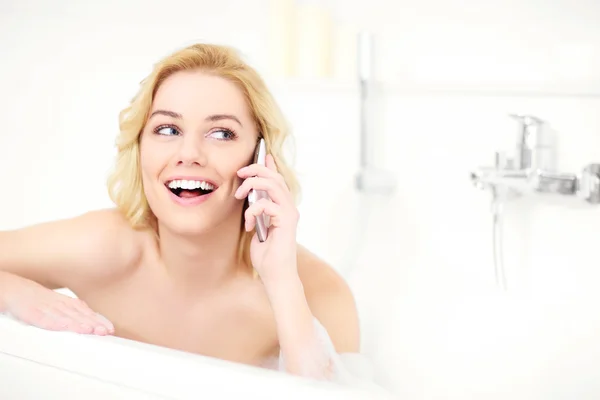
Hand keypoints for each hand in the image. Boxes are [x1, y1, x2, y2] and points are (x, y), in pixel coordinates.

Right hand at [1, 274, 113, 334]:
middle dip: (93, 323)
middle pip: (78, 314)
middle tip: (106, 331)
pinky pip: (44, 319)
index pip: (84, 311)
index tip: (110, 328)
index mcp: (63, 302)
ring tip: (92, 330)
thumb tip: (88, 317)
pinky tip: (65, 327)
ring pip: (65, 316)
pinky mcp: (31, 313)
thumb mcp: (54, 303)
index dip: (97, 319)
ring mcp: (45, 308)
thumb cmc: (33, 298)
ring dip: (79, 324)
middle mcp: (57, 304)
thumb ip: (69, 310)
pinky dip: (56, 323)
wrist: (10, 289)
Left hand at [235, 154, 299, 283]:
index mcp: (283, 207)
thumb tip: (250, 196)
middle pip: (275, 177)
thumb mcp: (257, 227)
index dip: (269, 165)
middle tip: (239, 173)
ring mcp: (290, 213)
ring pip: (273, 185)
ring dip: (252, 186)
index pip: (277, 179)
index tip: (260, 154)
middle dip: (256, 170)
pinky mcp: (287, 221)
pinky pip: (267, 204)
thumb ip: (256, 211)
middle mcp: (289, 207)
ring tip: (239, 196)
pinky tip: (249, 225)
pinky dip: (253, 211)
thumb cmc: (266, 255)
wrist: (275, 275)